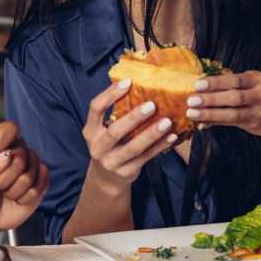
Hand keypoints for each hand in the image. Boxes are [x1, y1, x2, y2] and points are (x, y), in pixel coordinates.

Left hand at [0, 121, 49, 234]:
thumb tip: (5, 156)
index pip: (9, 128)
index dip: (5, 139)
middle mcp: (16, 152)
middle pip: (20, 156)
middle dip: (4, 178)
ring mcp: (30, 166)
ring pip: (30, 174)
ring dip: (13, 190)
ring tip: (4, 192)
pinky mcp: (41, 182)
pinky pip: (40, 186)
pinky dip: (26, 197)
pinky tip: (17, 197)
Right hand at [82, 79, 178, 195]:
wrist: (106, 178)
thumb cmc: (109, 145)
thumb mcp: (103, 131)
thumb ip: (115, 114)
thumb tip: (138, 85)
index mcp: (90, 131)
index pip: (95, 109)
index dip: (109, 94)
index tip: (127, 82)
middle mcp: (97, 147)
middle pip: (115, 131)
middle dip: (134, 118)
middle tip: (152, 105)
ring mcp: (111, 162)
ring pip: (133, 147)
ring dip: (151, 134)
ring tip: (167, 122)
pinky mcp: (126, 172)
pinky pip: (146, 158)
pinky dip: (160, 147)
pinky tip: (171, 137)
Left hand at [185, 71, 260, 138]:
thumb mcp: (251, 84)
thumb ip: (229, 85)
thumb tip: (199, 88)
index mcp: (258, 79)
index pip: (235, 79)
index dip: (215, 82)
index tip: (197, 84)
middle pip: (233, 97)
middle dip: (210, 99)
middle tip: (191, 100)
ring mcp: (259, 111)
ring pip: (232, 113)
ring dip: (210, 113)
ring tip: (192, 113)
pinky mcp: (255, 124)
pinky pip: (231, 123)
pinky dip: (215, 122)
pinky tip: (201, 123)